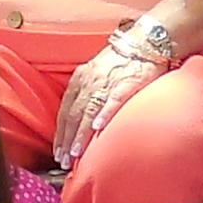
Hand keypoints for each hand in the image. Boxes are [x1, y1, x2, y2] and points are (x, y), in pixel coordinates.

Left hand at [50, 36, 169, 170]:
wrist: (145, 42)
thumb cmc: (122, 60)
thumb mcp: (97, 73)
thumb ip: (87, 93)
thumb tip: (81, 121)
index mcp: (81, 78)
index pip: (65, 110)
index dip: (60, 132)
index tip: (57, 151)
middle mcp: (89, 80)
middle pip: (73, 114)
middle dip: (66, 139)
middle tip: (63, 160)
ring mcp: (107, 82)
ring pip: (88, 111)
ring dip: (80, 134)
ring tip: (76, 153)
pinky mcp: (126, 83)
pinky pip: (112, 101)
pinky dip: (103, 114)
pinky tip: (97, 129)